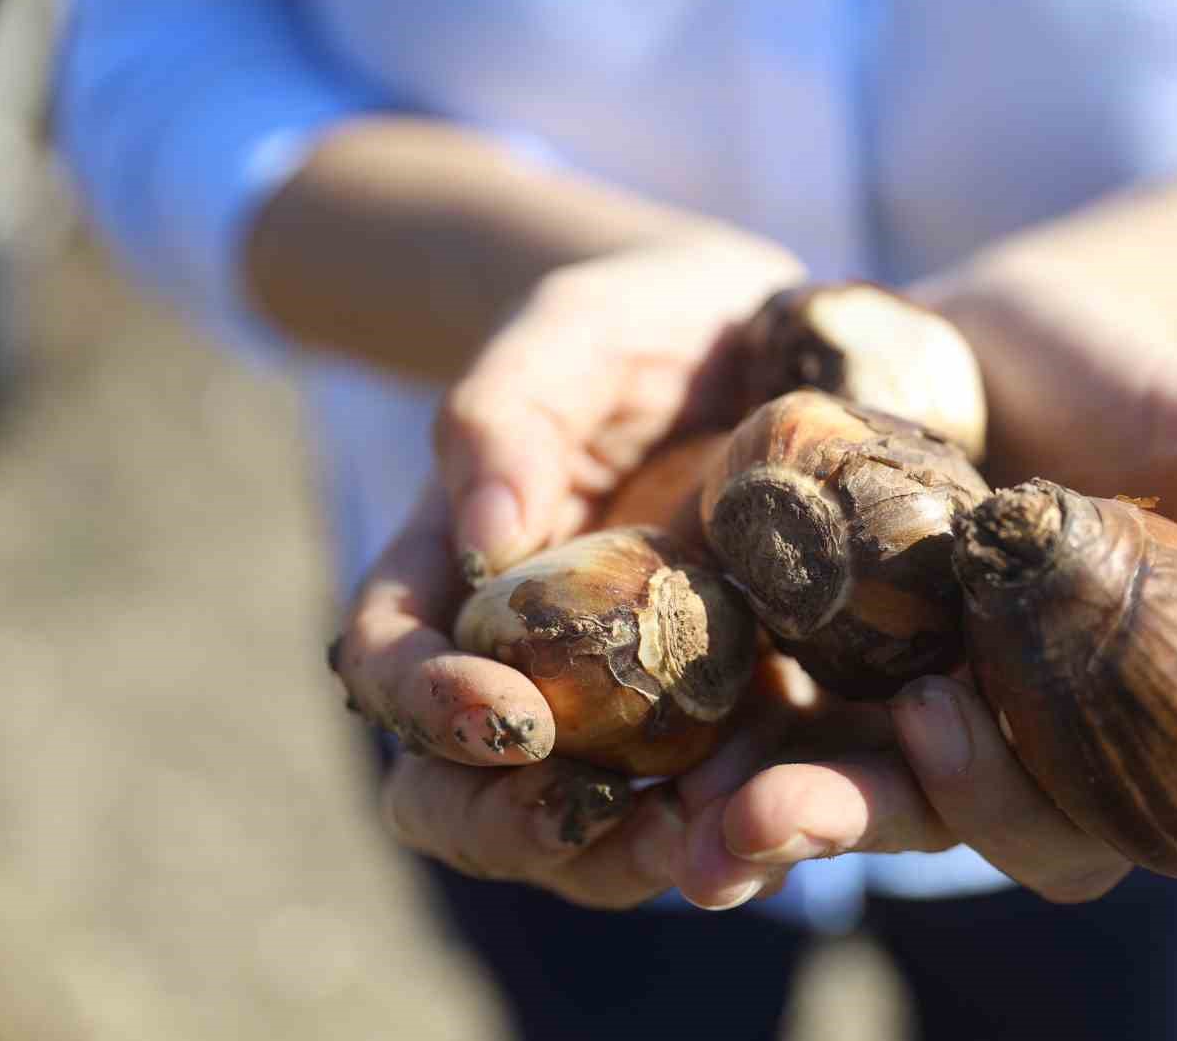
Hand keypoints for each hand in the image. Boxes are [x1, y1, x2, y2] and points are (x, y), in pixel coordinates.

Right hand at [327, 231, 802, 907]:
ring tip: (709, 845)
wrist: (753, 338)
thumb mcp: (572, 332)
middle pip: (466, 789)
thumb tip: (485, 539)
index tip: (510, 715)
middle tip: (606, 819)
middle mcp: (523, 659)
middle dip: (520, 824)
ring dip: (634, 854)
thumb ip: (507, 414)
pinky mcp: (722, 711)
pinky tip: (786, 812)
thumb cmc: (636, 322)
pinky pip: (710, 798)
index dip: (429, 707)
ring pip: (586, 826)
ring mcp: (622, 700)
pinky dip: (735, 824)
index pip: (391, 665)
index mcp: (451, 573)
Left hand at [675, 263, 1176, 906]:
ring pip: (827, 786)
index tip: (942, 715)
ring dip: (750, 812)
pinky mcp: (809, 660)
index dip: (1011, 796)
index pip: (1071, 817)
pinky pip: (751, 712)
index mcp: (1108, 740)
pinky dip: (701, 735)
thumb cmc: (1137, 392)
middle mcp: (996, 749)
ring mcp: (891, 712)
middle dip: (844, 825)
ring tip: (674, 819)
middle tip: (754, 818)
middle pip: (926, 822)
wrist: (1007, 341)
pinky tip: (639, 744)